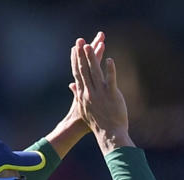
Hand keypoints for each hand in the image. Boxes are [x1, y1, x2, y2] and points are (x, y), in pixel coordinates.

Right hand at [72, 34, 131, 152]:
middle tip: (80, 41)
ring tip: (91, 46)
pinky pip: (111, 81)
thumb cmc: (97, 122)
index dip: (75, 59)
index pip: (77, 73)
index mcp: (83, 94)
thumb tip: (72, 85)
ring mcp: (100, 94)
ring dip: (92, 58)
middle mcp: (89, 92)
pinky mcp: (112, 96)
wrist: (107, 134)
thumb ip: (77, 94)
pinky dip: (110, 70)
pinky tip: (110, 60)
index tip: (74, 48)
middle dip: (81, 54)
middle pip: (84, 70)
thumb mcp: (84, 108)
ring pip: (95, 73)